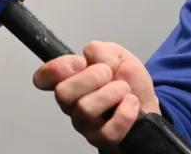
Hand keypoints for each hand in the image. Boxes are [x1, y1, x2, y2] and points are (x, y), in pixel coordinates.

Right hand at [32, 41, 160, 149]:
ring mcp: (84, 124)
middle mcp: (71, 104)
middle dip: (90, 78)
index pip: (42, 78)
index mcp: (68, 80)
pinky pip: (107, 131)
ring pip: (85, 110)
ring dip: (111, 93)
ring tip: (125, 89)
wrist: (148, 104)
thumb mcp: (115, 54)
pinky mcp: (102, 140)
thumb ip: (98, 50)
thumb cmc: (127, 80)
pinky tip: (131, 104)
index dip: (56, 68)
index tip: (80, 62)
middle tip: (108, 74)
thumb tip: (90, 59)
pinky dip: (124, 114)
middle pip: (62, 93)